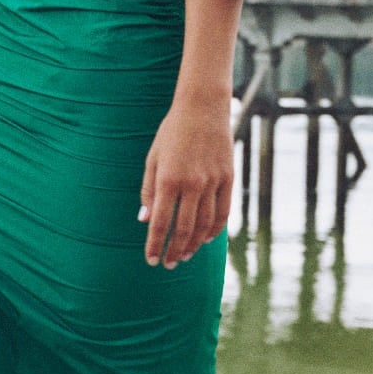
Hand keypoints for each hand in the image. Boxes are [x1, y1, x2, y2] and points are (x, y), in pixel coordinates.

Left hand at [139, 98, 232, 267]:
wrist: (202, 108)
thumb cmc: (172, 134)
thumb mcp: (152, 159)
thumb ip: (148, 191)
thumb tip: (145, 220)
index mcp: (169, 179)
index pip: (161, 222)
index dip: (156, 245)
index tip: (151, 260)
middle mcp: (192, 184)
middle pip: (184, 228)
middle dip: (175, 250)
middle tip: (169, 264)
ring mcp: (212, 182)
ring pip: (205, 224)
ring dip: (194, 244)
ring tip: (185, 256)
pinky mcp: (228, 178)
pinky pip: (223, 211)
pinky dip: (215, 229)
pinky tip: (205, 239)